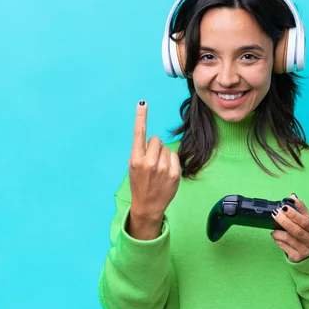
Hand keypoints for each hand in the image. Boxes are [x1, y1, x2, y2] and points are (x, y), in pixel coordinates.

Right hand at [127, 101, 180, 238]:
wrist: (147, 205)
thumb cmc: (139, 183)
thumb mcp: (133, 167)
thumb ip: (141, 152)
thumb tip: (154, 139)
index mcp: (135, 159)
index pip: (139, 134)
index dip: (141, 117)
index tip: (143, 103)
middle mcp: (149, 162)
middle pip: (156, 139)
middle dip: (154, 147)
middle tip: (151, 161)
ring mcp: (163, 168)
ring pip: (166, 148)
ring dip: (162, 155)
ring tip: (158, 169)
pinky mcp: (174, 174)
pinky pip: (174, 156)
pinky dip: (171, 162)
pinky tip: (165, 173)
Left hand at [271, 194, 308, 261]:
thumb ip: (301, 208)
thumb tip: (292, 197)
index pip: (305, 221)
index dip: (294, 214)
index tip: (284, 207)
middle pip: (296, 230)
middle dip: (283, 221)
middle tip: (275, 213)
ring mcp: (305, 251)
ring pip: (288, 239)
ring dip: (278, 232)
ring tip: (274, 228)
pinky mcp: (297, 257)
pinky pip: (283, 247)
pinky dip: (277, 240)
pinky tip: (276, 236)